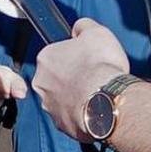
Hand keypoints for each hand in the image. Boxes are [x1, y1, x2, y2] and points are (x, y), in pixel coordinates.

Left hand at [29, 19, 130, 142]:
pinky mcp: (62, 125)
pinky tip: (96, 108)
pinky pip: (71, 117)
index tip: (85, 60)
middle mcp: (42, 83)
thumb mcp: (97, 32)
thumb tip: (79, 28)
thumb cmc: (101, 66)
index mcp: (46, 58)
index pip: (55, 54)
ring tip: (96, 94)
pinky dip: (82, 114)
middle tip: (92, 77)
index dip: (72, 56)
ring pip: (62, 99)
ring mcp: (50, 106)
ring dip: (76, 97)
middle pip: (56, 78)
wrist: (108, 100)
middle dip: (71, 78)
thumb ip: (83, 27)